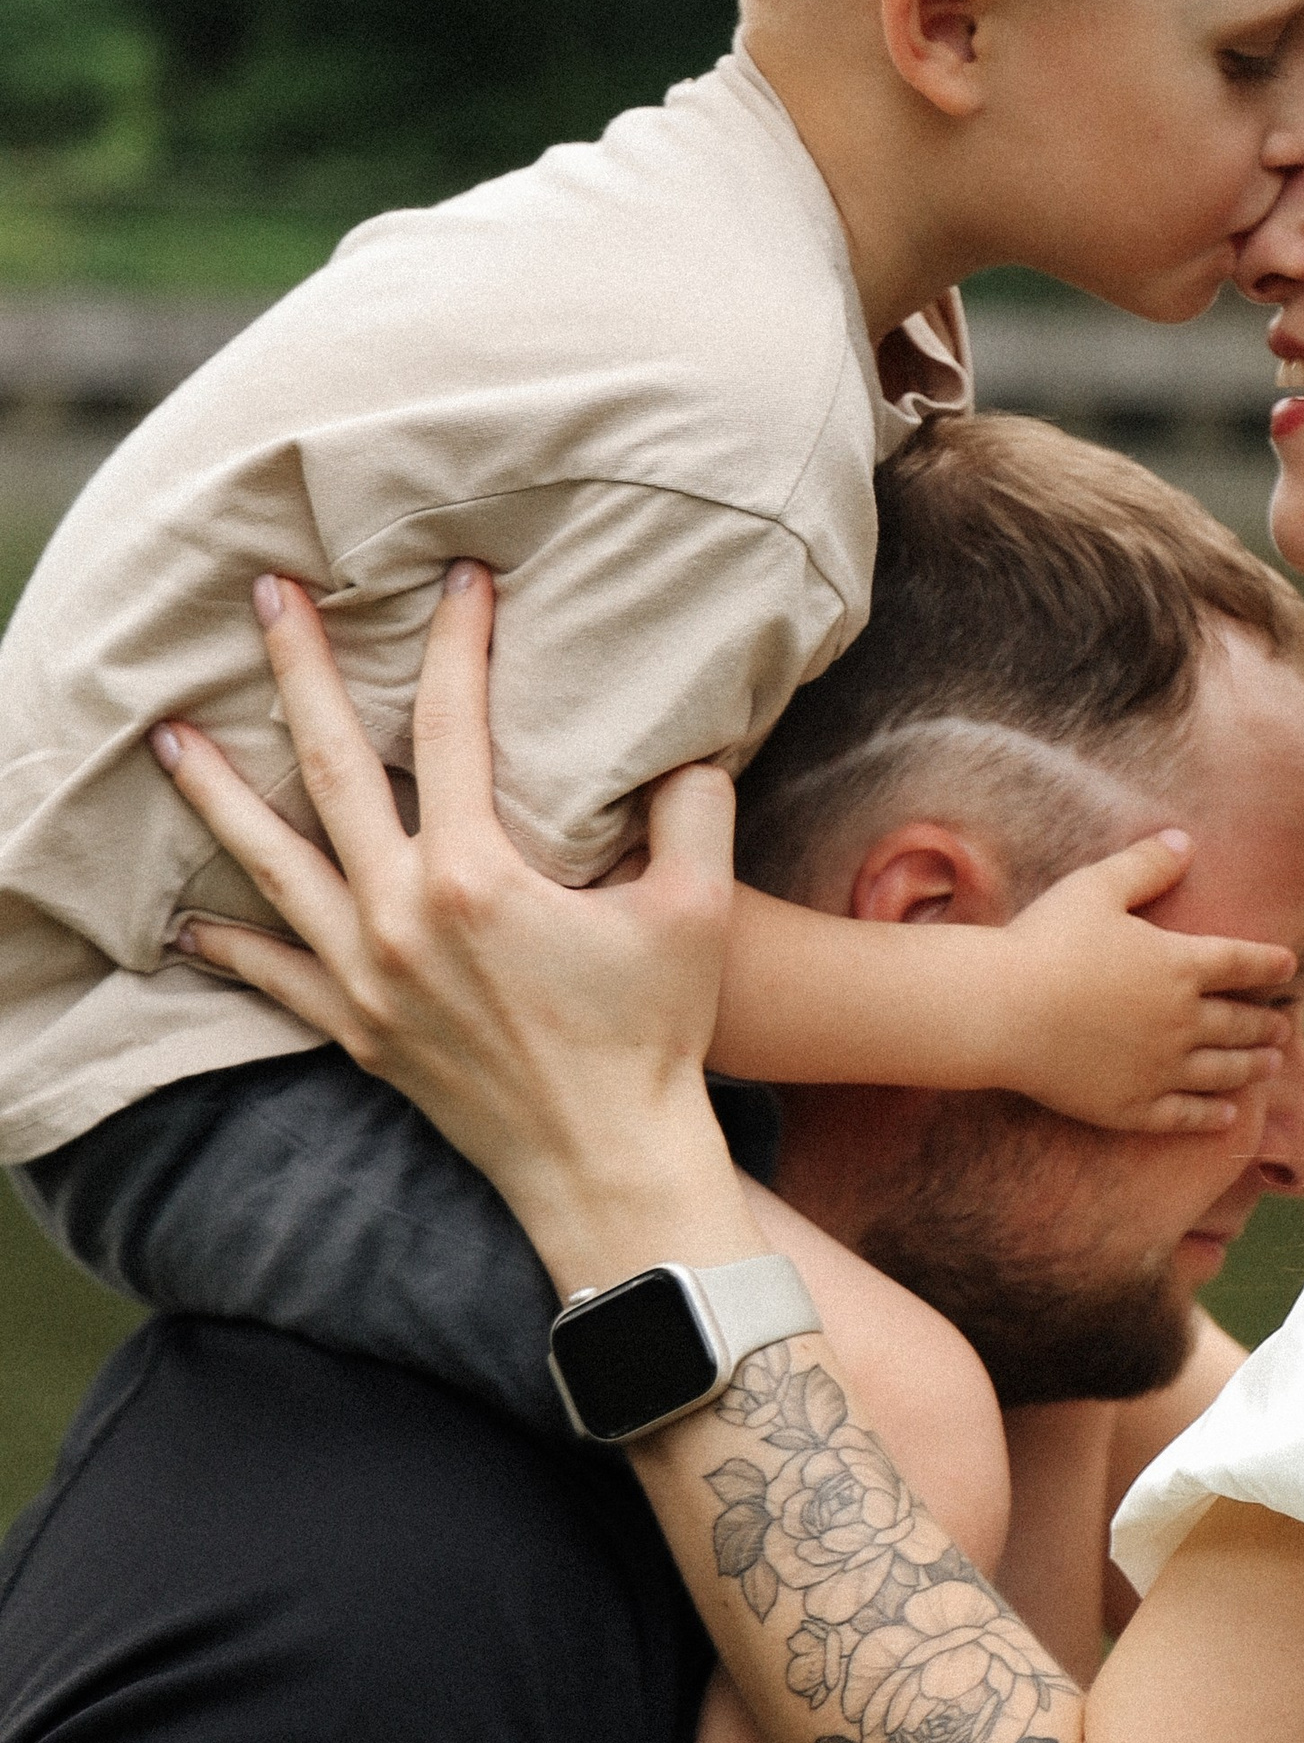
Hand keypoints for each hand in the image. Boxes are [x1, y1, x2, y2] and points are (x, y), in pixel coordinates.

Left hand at [149, 565, 752, 1288]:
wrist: (606, 1163)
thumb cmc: (654, 1038)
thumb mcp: (695, 910)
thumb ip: (692, 807)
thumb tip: (689, 737)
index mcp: (475, 875)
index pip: (452, 727)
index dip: (456, 643)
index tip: (460, 579)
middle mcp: (400, 917)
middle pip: (330, 768)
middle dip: (299, 672)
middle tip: (267, 597)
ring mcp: (365, 977)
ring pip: (271, 864)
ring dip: (216, 794)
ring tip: (168, 737)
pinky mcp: (355, 1030)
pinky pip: (271, 976)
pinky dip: (226, 944)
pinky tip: (186, 919)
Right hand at [987, 835, 1297, 1134]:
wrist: (1002, 1011)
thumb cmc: (1045, 942)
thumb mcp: (1096, 888)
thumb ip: (1145, 864)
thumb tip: (1185, 839)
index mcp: (1180, 965)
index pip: (1241, 963)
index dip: (1269, 964)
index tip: (1289, 967)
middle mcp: (1182, 1020)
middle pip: (1238, 1022)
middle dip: (1265, 1024)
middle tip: (1284, 1027)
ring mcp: (1160, 1069)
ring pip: (1222, 1071)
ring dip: (1252, 1068)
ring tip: (1270, 1066)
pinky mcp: (1131, 1106)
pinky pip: (1184, 1116)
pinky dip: (1211, 1116)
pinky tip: (1226, 1115)